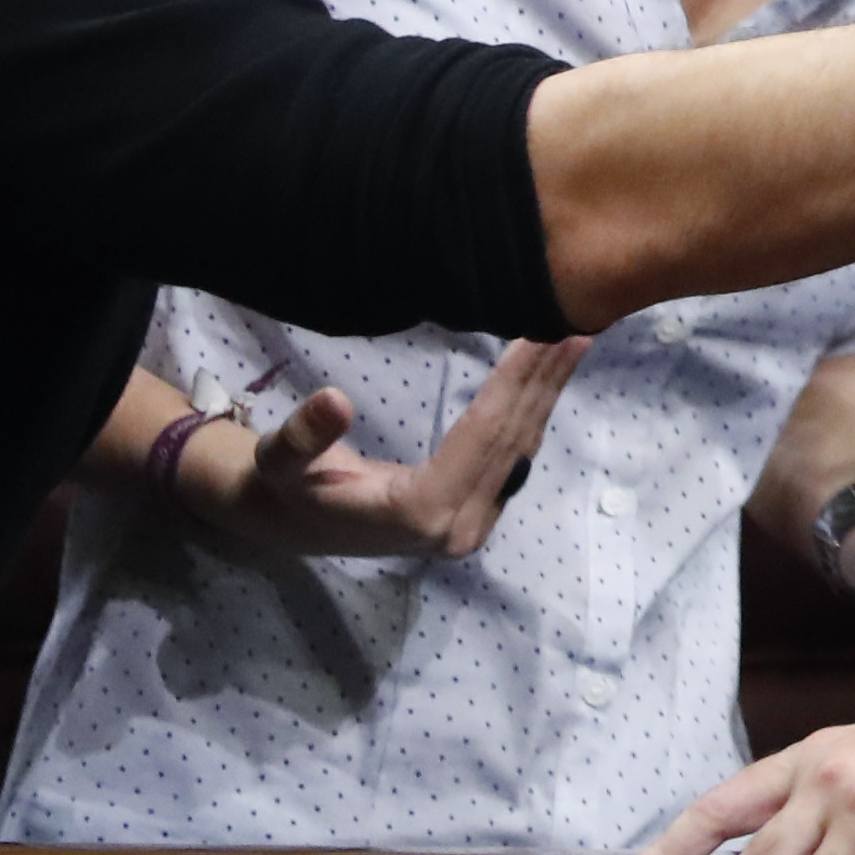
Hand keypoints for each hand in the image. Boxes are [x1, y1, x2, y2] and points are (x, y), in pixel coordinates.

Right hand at [213, 336, 588, 557]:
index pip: (482, 436)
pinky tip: (548, 380)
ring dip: (546, 396)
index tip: (538, 337)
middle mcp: (458, 527)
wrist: (292, 524)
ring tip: (572, 343)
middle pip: (511, 442)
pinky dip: (533, 415)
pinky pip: (513, 460)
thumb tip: (334, 400)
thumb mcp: (280, 459)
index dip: (513, 384)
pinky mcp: (477, 519)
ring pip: (520, 452)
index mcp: (420, 513)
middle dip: (543, 383)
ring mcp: (472, 527)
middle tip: (574, 327)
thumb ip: (303, 435)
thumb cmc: (287, 486)